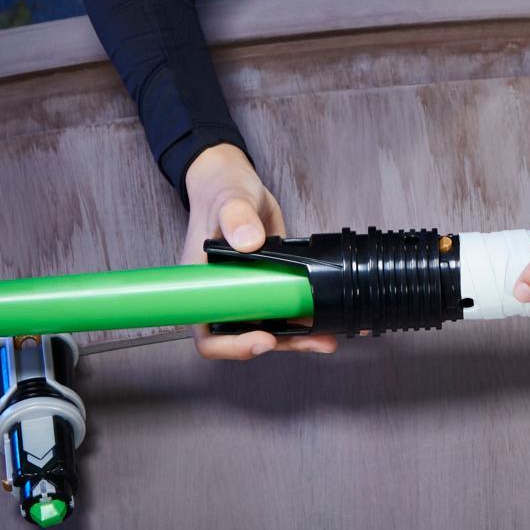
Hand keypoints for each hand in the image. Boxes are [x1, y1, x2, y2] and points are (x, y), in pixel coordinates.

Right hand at [180, 143, 338, 358]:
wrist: (237, 184)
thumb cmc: (221, 191)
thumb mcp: (229, 199)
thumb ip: (236, 216)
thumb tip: (249, 240)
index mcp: (200, 284)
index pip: (207, 332)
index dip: (232, 345)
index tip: (263, 338)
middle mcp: (222, 294)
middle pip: (245, 336)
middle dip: (280, 344)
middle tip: (311, 341)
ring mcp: (246, 292)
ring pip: (269, 327)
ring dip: (298, 337)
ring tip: (327, 338)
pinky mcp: (268, 285)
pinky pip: (283, 309)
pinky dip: (305, 317)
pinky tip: (328, 318)